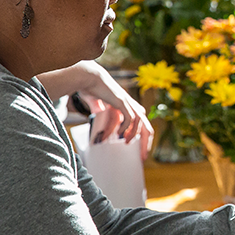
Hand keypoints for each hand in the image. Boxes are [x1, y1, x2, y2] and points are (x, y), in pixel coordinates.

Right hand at [39, 61, 153, 160]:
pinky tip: (120, 134)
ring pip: (140, 122)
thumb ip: (100, 111)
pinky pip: (130, 117)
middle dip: (146, 142)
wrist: (88, 77)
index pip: (141, 124)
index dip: (142, 138)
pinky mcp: (121, 101)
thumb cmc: (91, 88)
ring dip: (134, 135)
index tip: (139, 152)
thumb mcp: (97, 104)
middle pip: (146, 126)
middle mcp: (130, 105)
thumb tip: (98, 118)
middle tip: (143, 157)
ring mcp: (127, 102)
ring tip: (127, 143)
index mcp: (127, 107)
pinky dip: (127, 127)